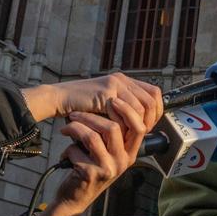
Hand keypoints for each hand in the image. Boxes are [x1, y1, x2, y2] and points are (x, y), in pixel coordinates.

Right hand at [20, 73, 162, 127]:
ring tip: (127, 135)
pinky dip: (120, 126)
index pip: (155, 94)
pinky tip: (115, 133)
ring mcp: (115, 84)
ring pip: (138, 108)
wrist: (60, 98)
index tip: (149, 125)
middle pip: (150, 101)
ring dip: (134, 125)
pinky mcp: (105, 92)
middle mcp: (123, 80)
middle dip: (148, 121)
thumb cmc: (83, 106)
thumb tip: (145, 124)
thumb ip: (125, 109)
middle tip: (140, 133)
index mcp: (126, 81)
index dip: (156, 112)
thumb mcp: (108, 106)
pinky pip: (121, 113)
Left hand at [31, 97, 147, 215]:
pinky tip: (66, 153)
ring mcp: (108, 169)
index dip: (127, 111)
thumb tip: (113, 103)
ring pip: (93, 136)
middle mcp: (123, 161)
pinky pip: (77, 150)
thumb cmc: (90, 169)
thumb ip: (115, 135)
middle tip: (75, 114)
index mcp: (130, 153)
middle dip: (90, 116)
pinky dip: (68, 148)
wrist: (75, 199)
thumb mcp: (109, 154)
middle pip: (113, 128)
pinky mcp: (90, 174)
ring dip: (75, 128)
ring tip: (66, 128)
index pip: (139, 127)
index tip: (112, 99)